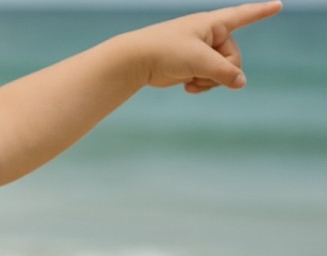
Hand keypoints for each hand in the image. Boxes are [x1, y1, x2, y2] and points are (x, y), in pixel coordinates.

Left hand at [127, 1, 282, 92]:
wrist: (137, 60)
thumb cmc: (166, 51)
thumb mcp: (199, 61)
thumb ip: (224, 72)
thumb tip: (241, 83)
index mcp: (214, 23)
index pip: (244, 15)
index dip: (262, 11)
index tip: (278, 5)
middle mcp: (210, 35)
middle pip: (234, 58)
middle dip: (221, 71)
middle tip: (200, 74)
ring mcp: (201, 52)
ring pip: (221, 72)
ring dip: (209, 81)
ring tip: (190, 81)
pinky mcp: (191, 66)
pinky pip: (208, 79)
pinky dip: (201, 86)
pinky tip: (187, 88)